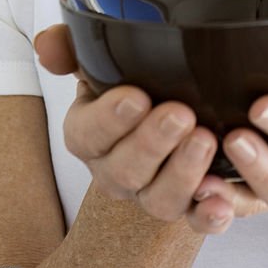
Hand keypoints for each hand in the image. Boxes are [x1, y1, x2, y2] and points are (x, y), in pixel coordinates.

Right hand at [34, 25, 235, 232]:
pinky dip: (209, 215)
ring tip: (206, 140)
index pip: (86, 135)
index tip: (137, 96)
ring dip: (182, 174)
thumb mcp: (105, 57)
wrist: (184, 101)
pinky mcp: (193, 207)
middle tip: (180, 114)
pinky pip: (198, 221)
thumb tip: (47, 46)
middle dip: (151, 143)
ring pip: (159, 200)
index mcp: (92, 135)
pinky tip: (220, 199)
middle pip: (125, 171)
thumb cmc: (139, 80)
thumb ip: (74, 46)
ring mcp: (154, 193)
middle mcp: (120, 171)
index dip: (108, 120)